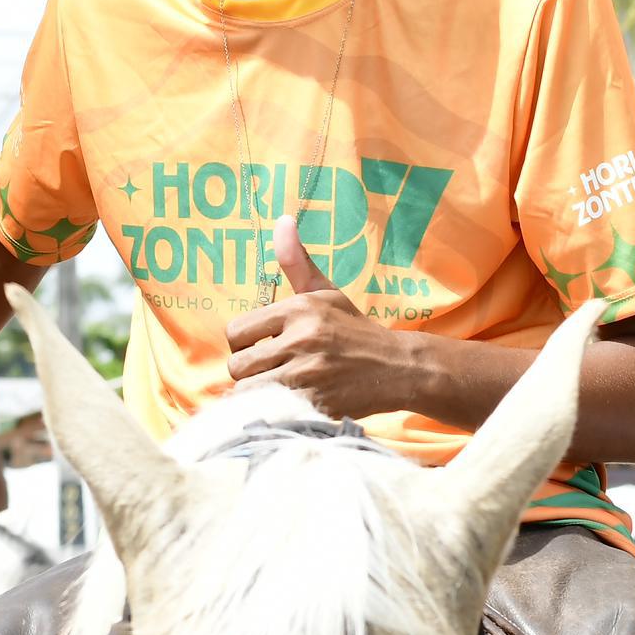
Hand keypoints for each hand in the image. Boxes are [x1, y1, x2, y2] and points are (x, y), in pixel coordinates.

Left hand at [226, 221, 415, 418]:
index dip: (243, 343)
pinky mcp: (316, 405)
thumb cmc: (355, 330)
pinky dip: (275, 413)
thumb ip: (297, 262)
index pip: (236, 331)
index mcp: (299, 310)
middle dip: (249, 372)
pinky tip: (290, 405)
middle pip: (238, 365)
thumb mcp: (327, 293)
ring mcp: (308, 376)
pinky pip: (271, 413)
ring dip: (259, 394)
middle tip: (270, 372)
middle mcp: (301, 340)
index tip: (262, 348)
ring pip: (249, 391)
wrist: (398, 368)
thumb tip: (282, 221)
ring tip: (280, 388)